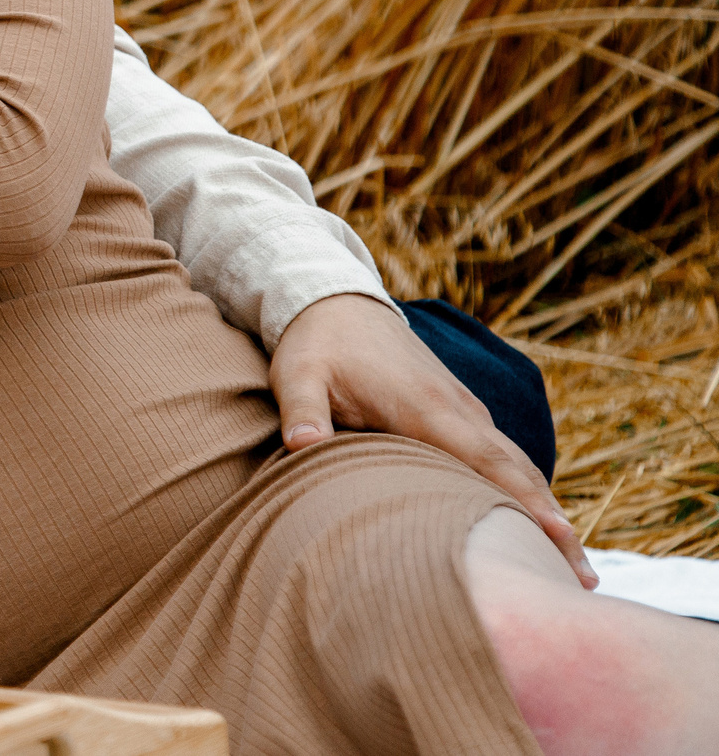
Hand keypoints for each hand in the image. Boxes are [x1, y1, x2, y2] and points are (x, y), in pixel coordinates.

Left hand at [271, 293, 596, 588]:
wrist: (332, 300)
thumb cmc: (315, 344)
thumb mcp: (297, 375)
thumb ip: (301, 413)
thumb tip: (300, 447)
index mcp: (425, 407)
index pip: (487, 462)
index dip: (525, 502)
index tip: (562, 540)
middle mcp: (457, 409)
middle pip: (517, 471)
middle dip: (554, 523)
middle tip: (584, 581)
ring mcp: (462, 407)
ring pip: (515, 463)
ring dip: (545, 508)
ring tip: (571, 565)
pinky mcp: (457, 408)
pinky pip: (500, 452)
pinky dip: (524, 486)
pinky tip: (533, 520)